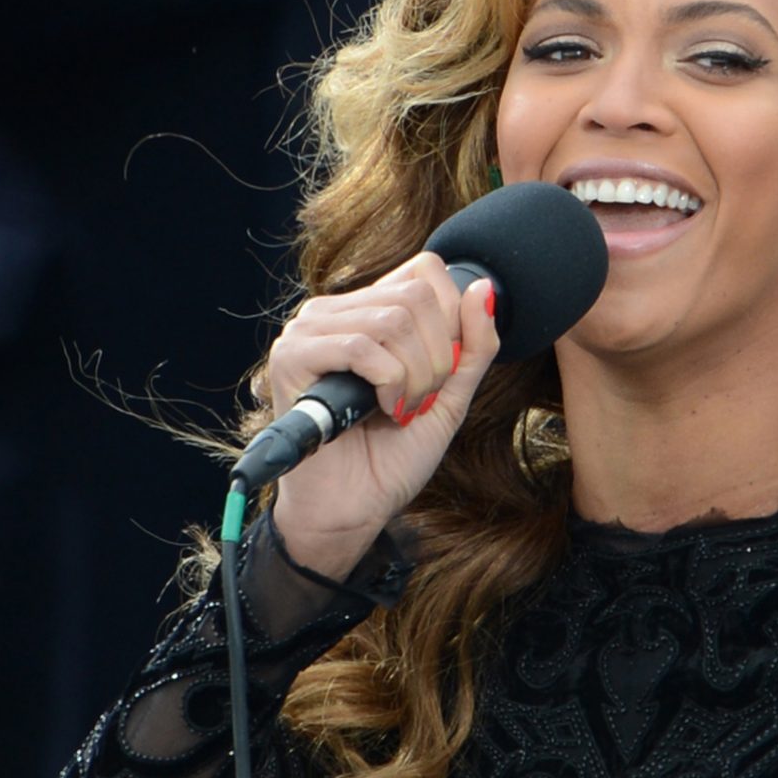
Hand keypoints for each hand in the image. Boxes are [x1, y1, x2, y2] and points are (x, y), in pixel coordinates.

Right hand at [266, 253, 500, 577]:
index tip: (442, 375)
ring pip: (393, 318)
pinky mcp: (291, 356)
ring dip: (415, 376)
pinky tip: (382, 410)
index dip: (453, 323)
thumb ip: (473, 345)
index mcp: (367, 309)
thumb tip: (486, 288)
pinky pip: (363, 345)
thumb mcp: (451, 394)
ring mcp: (308, 329)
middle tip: (420, 400)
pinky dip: (389, 383)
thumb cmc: (395, 453)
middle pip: (416, 294)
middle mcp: (334, 310)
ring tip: (401, 410)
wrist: (354, 507)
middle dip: (438, 357)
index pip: (427, 270)